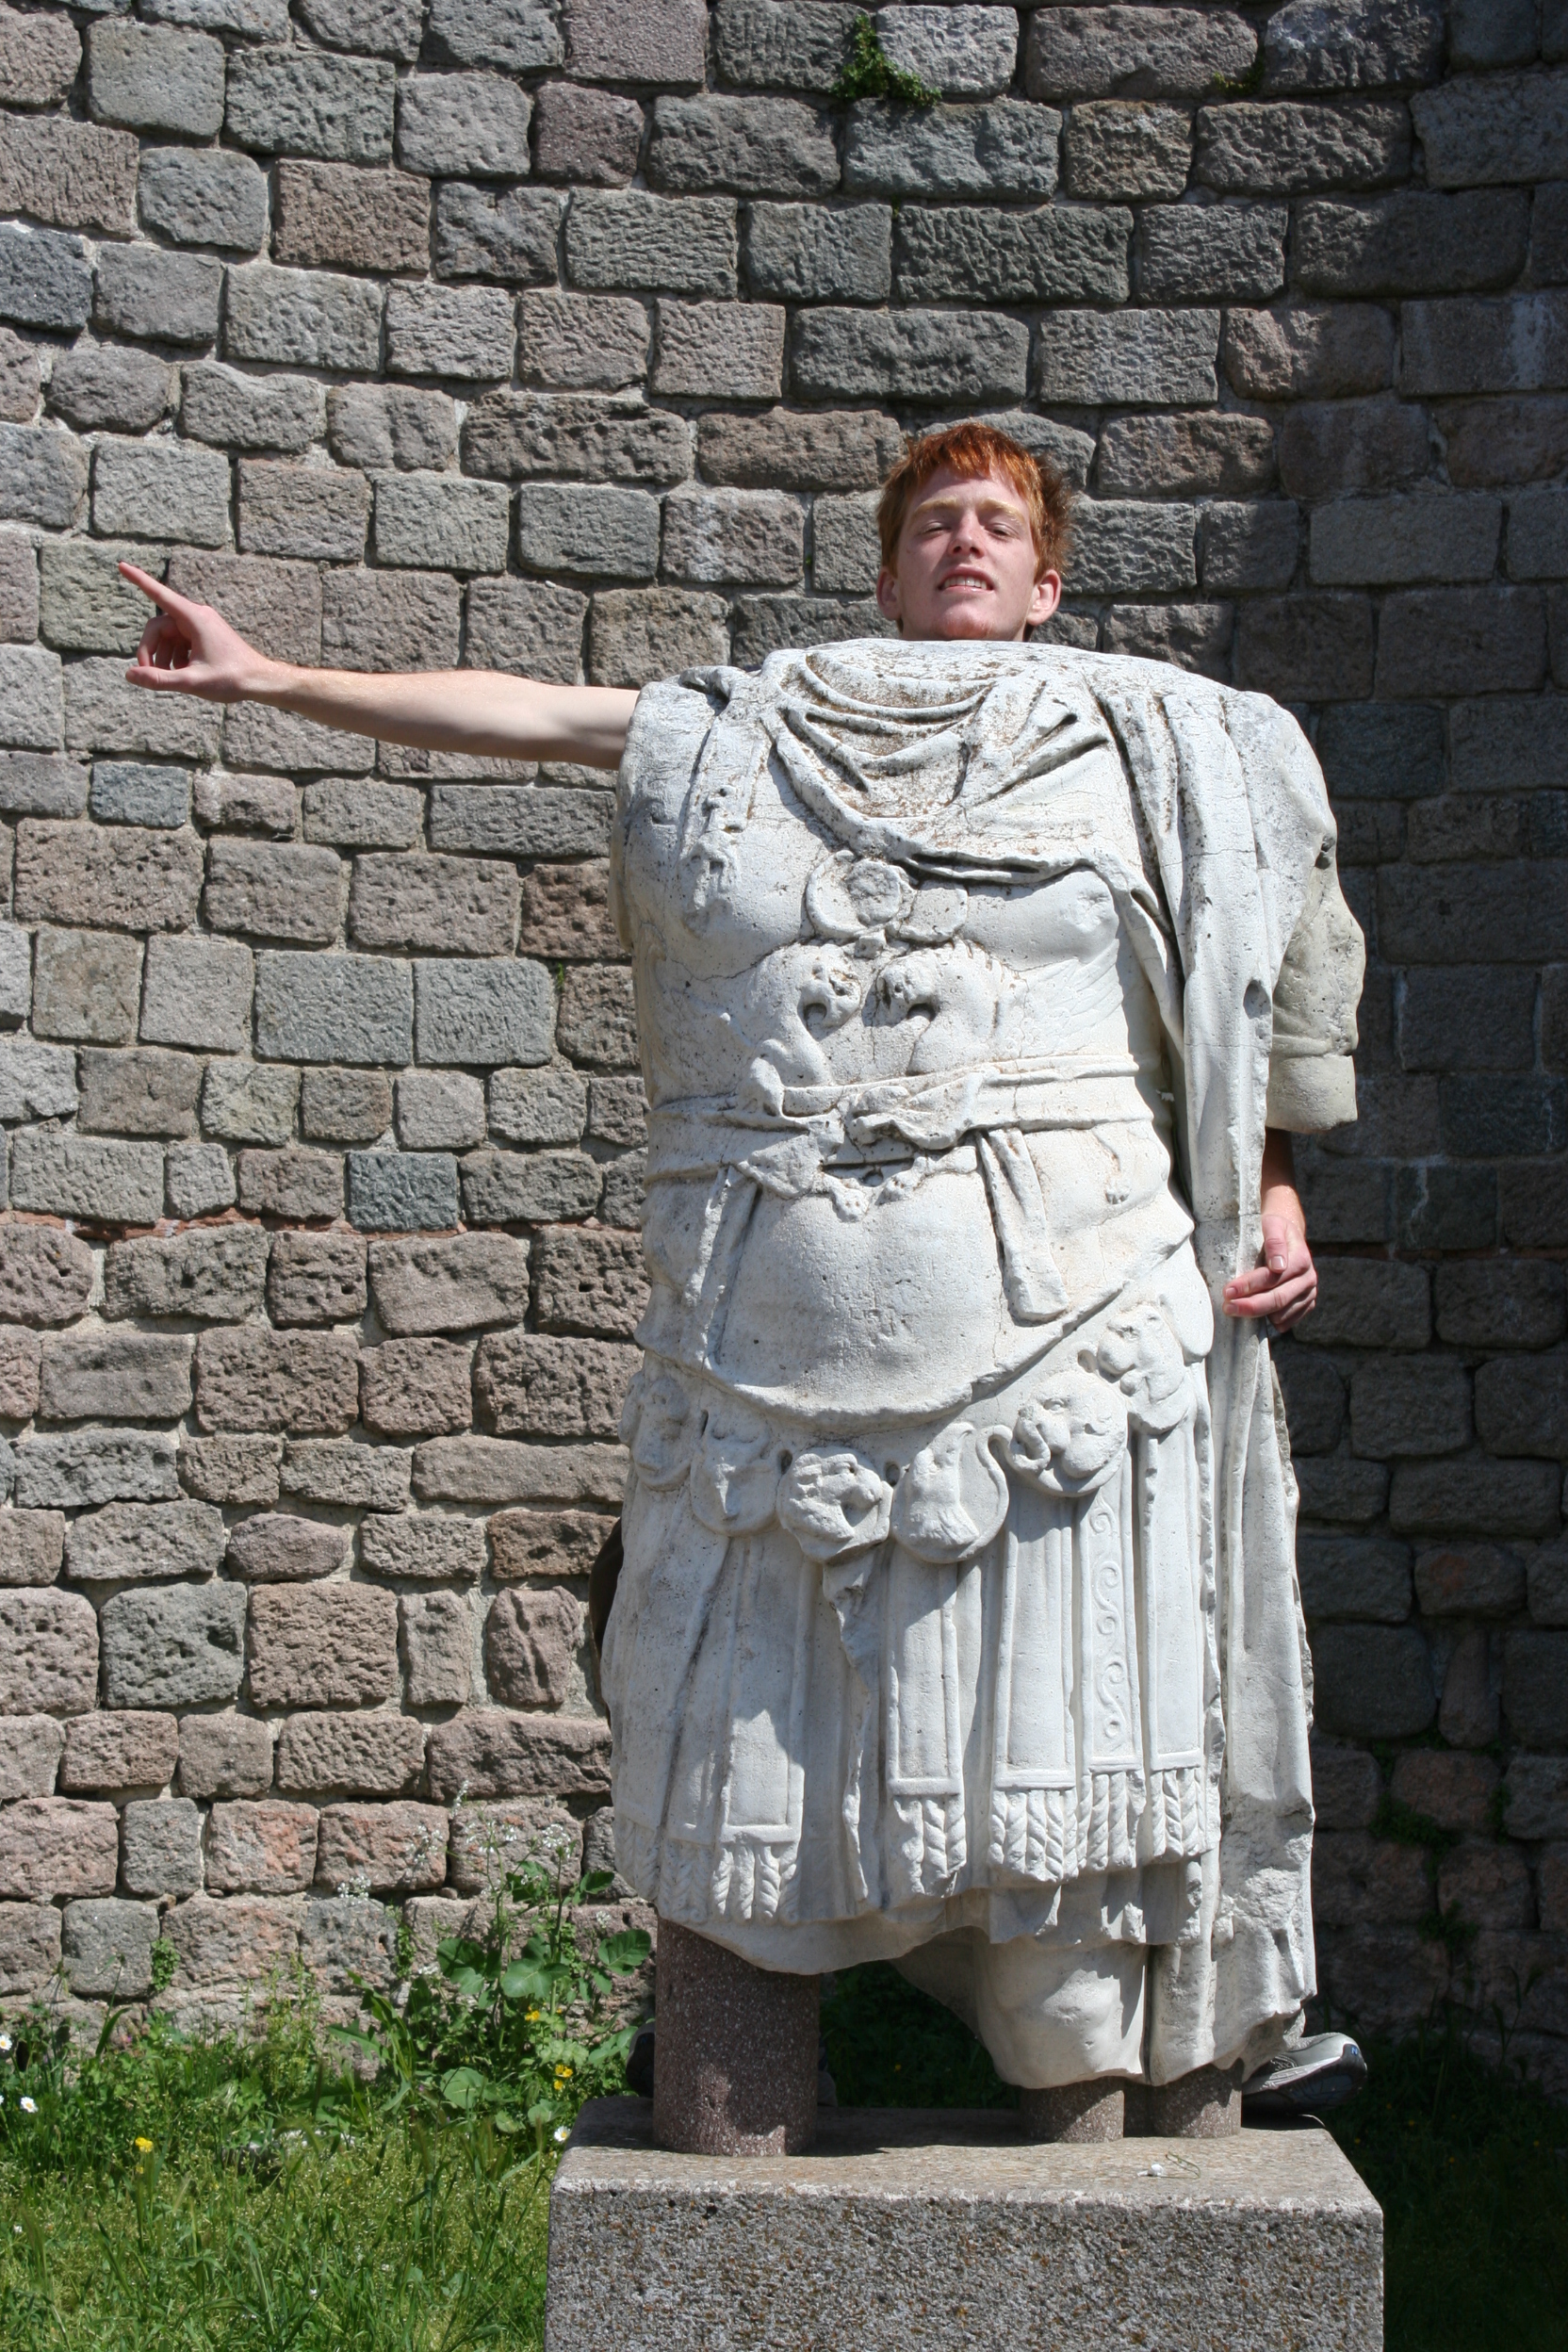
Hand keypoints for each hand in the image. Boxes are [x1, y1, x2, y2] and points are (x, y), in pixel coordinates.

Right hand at [120, 564, 280, 703]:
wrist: (260, 681)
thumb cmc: (231, 679)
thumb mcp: (192, 682)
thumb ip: (159, 679)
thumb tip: (129, 674)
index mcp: (194, 618)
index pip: (159, 594)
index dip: (138, 580)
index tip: (121, 565)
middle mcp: (196, 616)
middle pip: (158, 626)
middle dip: (149, 650)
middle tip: (147, 674)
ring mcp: (200, 625)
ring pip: (167, 636)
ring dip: (162, 657)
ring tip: (171, 678)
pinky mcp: (203, 635)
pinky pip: (178, 642)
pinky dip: (174, 657)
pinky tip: (183, 673)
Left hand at [1222, 1210, 1317, 1335]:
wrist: (1288, 1235)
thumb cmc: (1275, 1229)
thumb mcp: (1273, 1225)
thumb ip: (1274, 1241)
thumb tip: (1278, 1266)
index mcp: (1301, 1259)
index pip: (1273, 1277)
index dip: (1249, 1285)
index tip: (1228, 1291)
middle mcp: (1308, 1279)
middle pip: (1278, 1299)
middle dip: (1250, 1306)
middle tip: (1227, 1307)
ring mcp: (1309, 1294)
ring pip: (1281, 1315)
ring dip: (1257, 1316)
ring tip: (1235, 1308)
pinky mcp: (1306, 1306)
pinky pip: (1286, 1323)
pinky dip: (1268, 1321)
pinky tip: (1254, 1313)